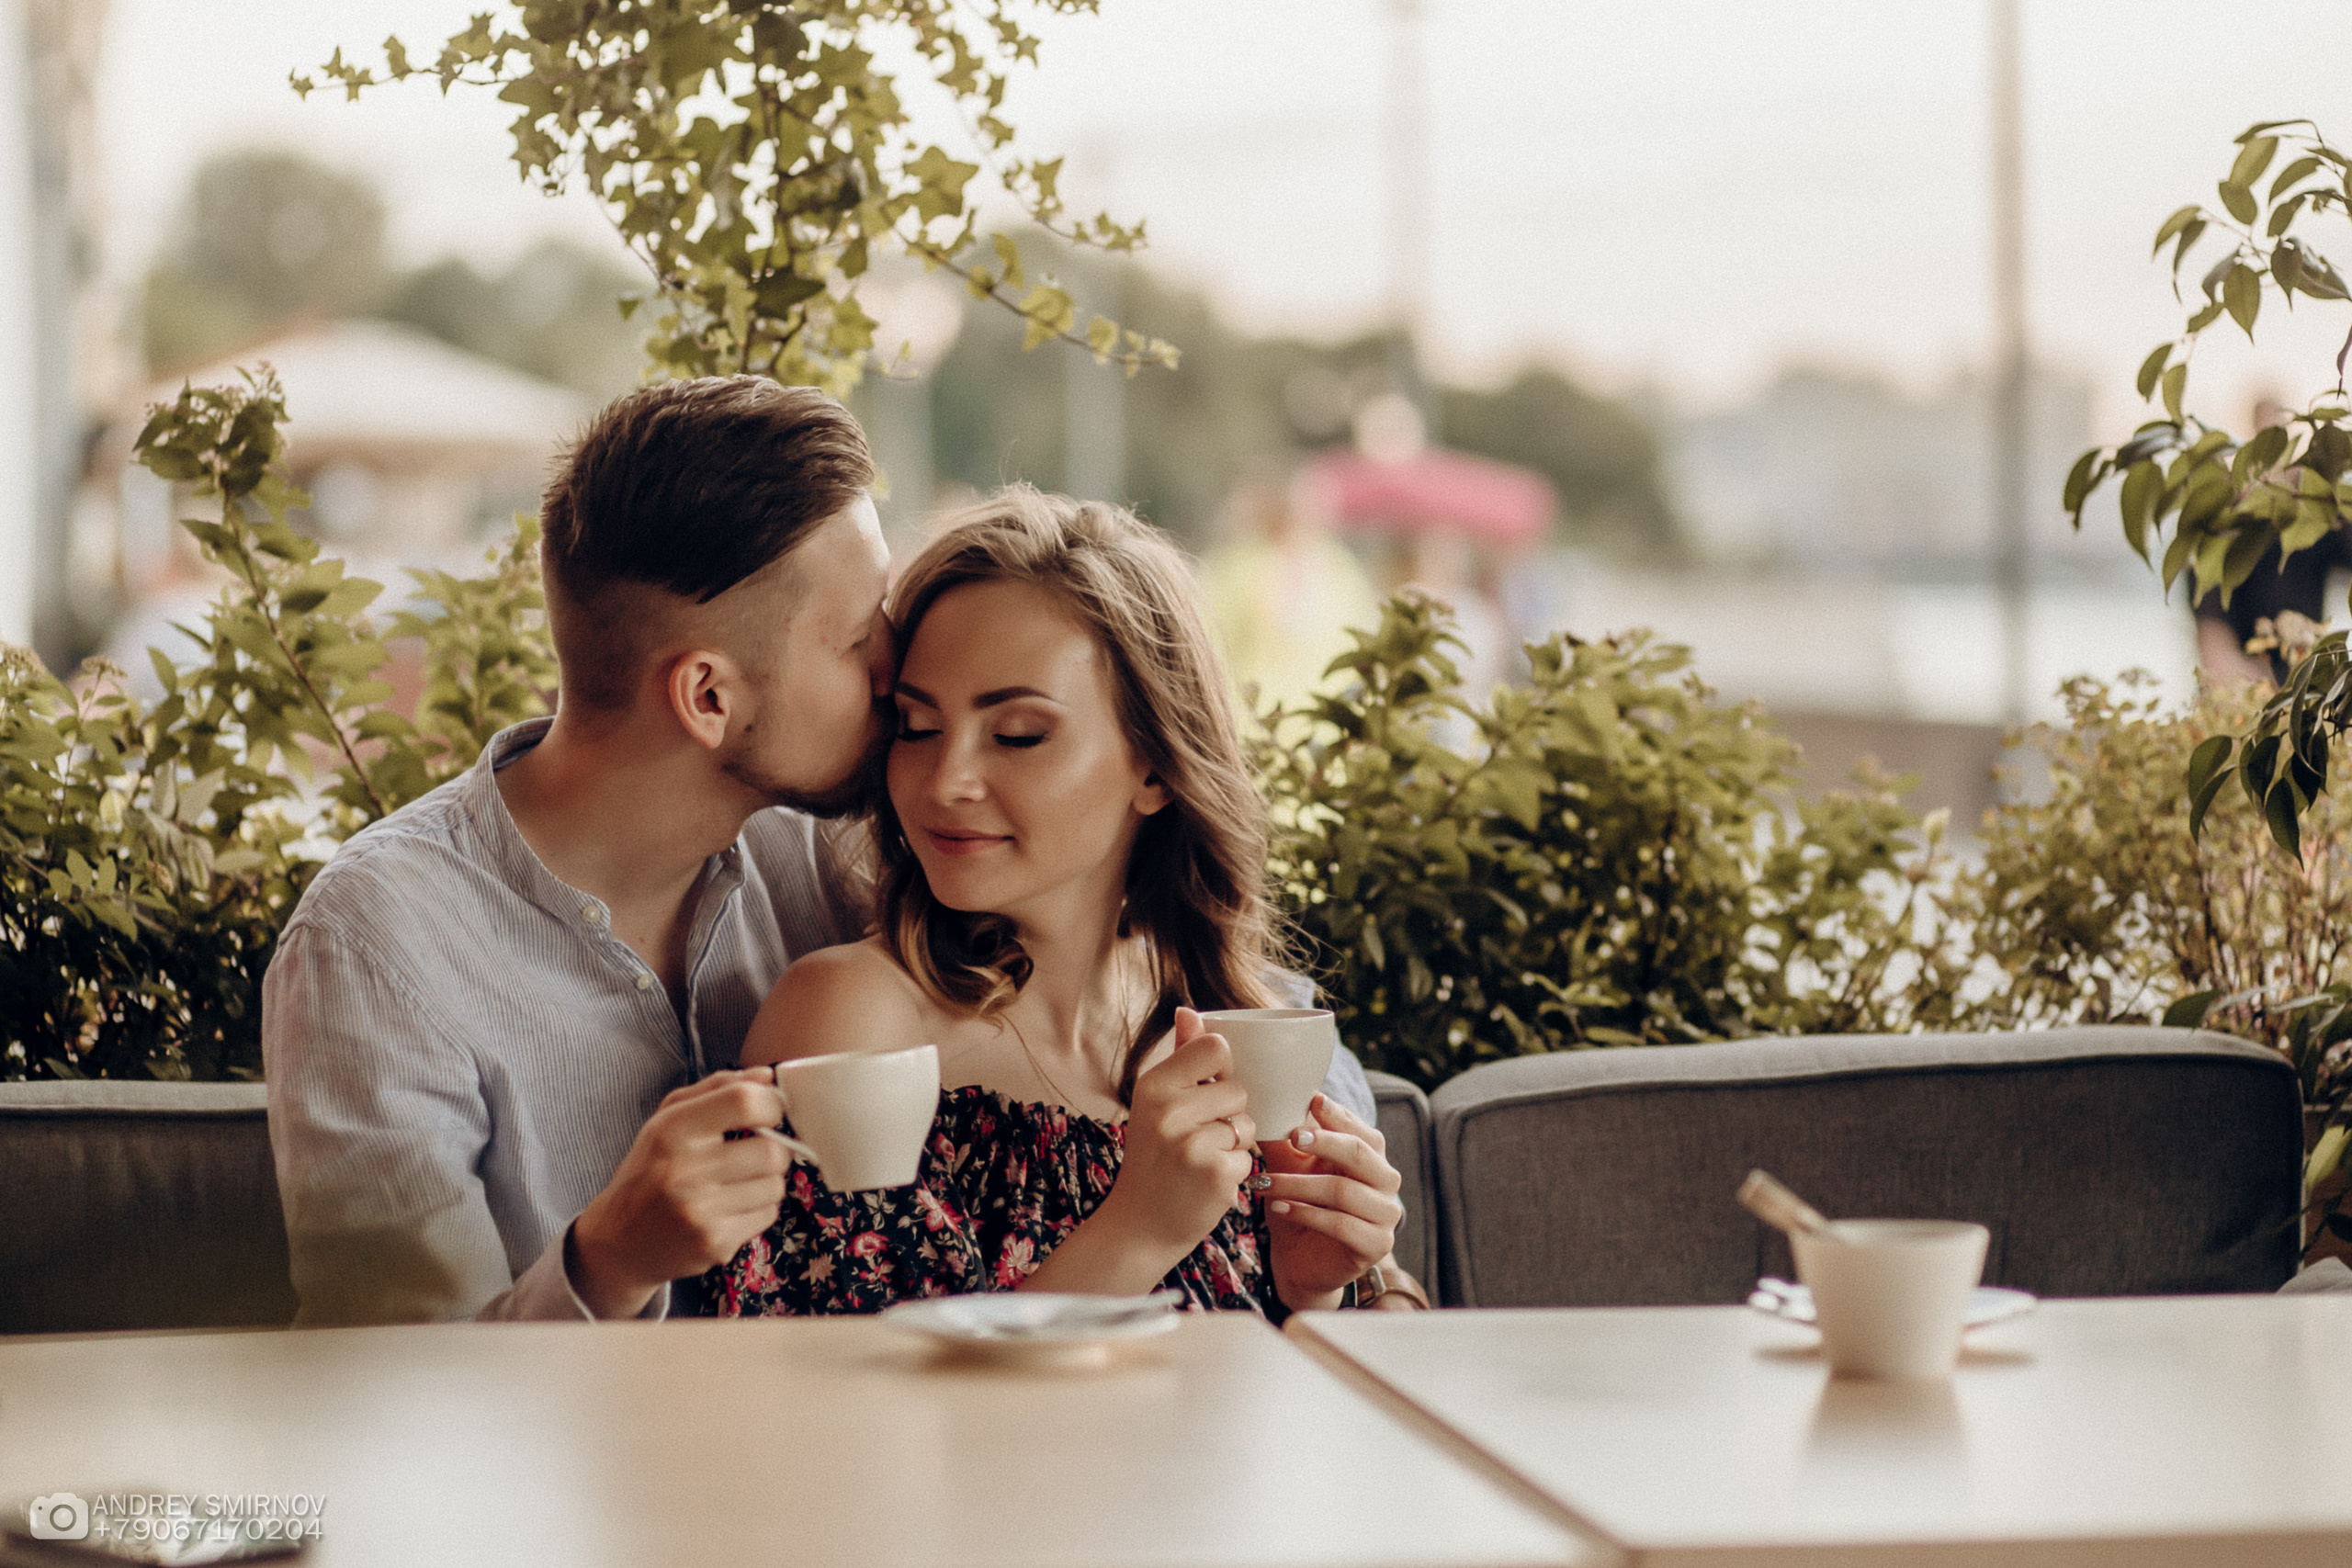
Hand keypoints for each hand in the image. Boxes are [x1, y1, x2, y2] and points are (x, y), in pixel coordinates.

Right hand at [567, 1069, 791, 1317]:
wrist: (618, 1242)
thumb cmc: (650, 1171)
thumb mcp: (668, 1119)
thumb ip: (717, 1088)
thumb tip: (768, 1076)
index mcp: (672, 1130)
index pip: (744, 1102)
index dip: (771, 1104)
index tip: (770, 1111)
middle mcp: (684, 1171)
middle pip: (772, 1150)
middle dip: (774, 1149)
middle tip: (756, 1152)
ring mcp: (700, 1212)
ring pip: (776, 1185)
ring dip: (767, 1181)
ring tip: (738, 1182)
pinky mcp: (715, 1244)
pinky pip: (767, 1215)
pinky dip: (758, 1208)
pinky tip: (731, 1208)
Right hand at [1095, 1007, 1258, 1267]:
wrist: (1139, 1224)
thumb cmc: (1155, 1158)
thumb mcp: (1158, 1104)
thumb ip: (1181, 1057)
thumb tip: (1189, 1010)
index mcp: (1154, 1085)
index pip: (1216, 1047)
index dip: (1221, 1070)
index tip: (1204, 1092)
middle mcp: (1168, 1110)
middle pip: (1238, 1090)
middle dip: (1229, 1115)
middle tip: (1196, 1139)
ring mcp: (1191, 1143)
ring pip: (1246, 1124)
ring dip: (1234, 1145)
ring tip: (1201, 1159)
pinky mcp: (1214, 1174)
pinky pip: (1248, 1158)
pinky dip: (1234, 1173)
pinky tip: (1205, 1182)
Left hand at [1261, 1094, 1403, 1312]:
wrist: (1299, 1261)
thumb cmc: (1299, 1207)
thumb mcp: (1290, 1170)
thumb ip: (1287, 1141)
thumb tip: (1269, 1104)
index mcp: (1371, 1160)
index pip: (1363, 1131)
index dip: (1339, 1115)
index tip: (1311, 1100)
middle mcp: (1385, 1184)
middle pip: (1361, 1153)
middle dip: (1325, 1141)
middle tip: (1292, 1136)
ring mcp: (1385, 1216)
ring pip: (1344, 1190)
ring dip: (1299, 1184)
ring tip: (1266, 1183)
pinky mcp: (1376, 1246)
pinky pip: (1340, 1224)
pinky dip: (1306, 1213)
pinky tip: (1280, 1208)